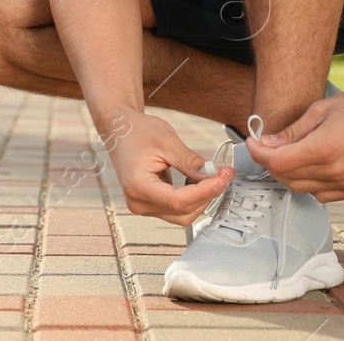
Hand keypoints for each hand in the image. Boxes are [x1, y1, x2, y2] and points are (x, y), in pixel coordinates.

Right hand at [103, 110, 233, 224]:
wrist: (120, 130)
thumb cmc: (136, 131)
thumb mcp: (167, 141)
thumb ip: (191, 162)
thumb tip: (213, 175)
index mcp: (138, 185)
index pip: (178, 200)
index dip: (204, 191)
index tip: (222, 178)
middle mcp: (138, 201)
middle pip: (182, 211)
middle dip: (207, 194)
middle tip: (223, 174)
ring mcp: (143, 205)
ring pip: (182, 214)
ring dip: (200, 198)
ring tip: (210, 176)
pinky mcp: (149, 204)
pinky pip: (176, 209)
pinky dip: (191, 198)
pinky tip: (196, 180)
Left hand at [244, 81, 343, 201]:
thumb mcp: (319, 111)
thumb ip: (292, 132)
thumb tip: (267, 143)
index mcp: (322, 150)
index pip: (276, 162)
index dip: (258, 153)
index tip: (251, 142)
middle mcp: (334, 173)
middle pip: (286, 178)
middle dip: (271, 163)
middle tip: (268, 146)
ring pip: (302, 189)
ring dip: (290, 174)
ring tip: (291, 154)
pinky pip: (322, 194)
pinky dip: (310, 183)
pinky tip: (313, 165)